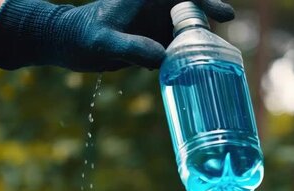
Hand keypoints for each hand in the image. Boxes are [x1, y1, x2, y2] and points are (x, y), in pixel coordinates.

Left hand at [0, 0, 234, 70]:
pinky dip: (182, 64)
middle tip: (214, 55)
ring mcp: (156, 27)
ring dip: (196, 52)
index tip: (226, 16)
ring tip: (203, 72)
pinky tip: (184, 80)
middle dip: (206, 32)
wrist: (67, 44)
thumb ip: (132, 47)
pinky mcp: (153, 45)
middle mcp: (157, 10)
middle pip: (193, 16)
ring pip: (186, 37)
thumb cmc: (83, 35)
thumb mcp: (105, 42)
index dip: (209, 1)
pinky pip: (174, 53)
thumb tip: (163, 59)